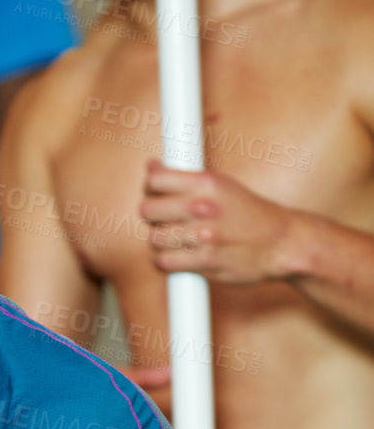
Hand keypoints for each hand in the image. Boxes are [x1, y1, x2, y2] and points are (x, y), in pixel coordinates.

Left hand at [140, 159, 296, 284]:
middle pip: (147, 210)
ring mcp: (203, 236)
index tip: (156, 195)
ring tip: (178, 239)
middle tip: (165, 220)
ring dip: (162, 241)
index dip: (150, 188)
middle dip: (153, 216)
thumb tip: (151, 167)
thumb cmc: (250, 214)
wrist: (281, 242)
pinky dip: (168, 261)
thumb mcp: (223, 185)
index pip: (155, 180)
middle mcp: (203, 207)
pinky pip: (164, 262)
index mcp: (207, 183)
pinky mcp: (205, 262)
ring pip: (154, 238)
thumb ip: (185, 179)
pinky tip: (180, 256)